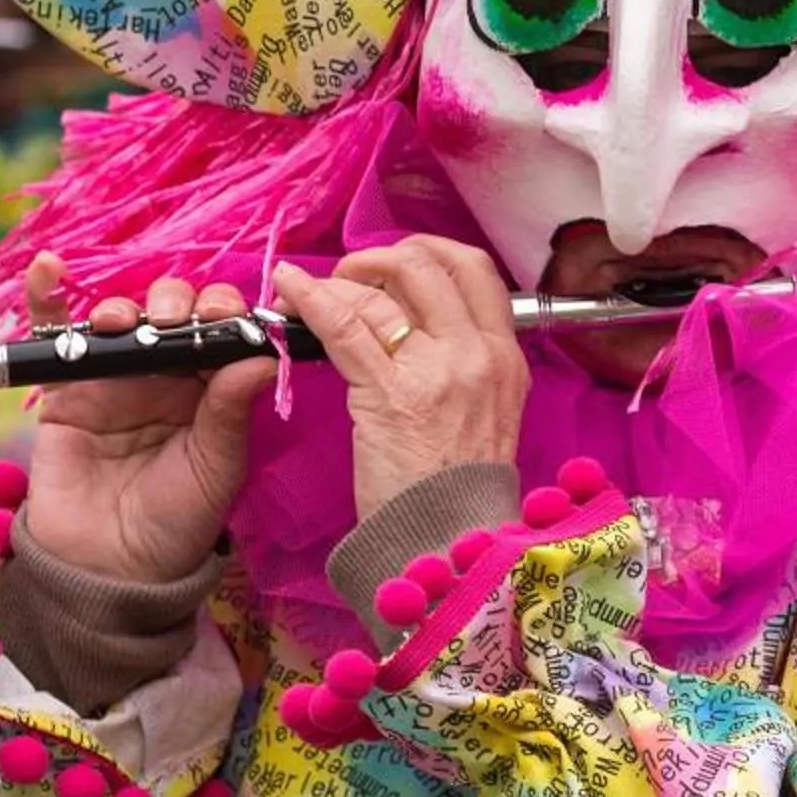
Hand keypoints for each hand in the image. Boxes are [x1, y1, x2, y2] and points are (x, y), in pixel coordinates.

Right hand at [20, 258, 279, 585]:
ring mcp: (113, 374)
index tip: (226, 317)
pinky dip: (47, 295)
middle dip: (177, 303)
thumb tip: (262, 355)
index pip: (219, 328)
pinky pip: (55, 332)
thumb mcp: (217, 465)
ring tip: (125, 323)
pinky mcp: (64, 386)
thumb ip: (232, 409)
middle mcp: (163, 371)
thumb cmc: (177, 520)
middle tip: (176, 321)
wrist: (112, 569)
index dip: (224, 312)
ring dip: (124, 306)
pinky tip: (47, 269)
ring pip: (121, 315)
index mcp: (209, 384)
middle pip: (172, 310)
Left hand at [271, 239, 528, 522]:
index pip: (475, 270)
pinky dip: (312, 298)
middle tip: (353, 278)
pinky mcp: (390, 392)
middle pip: (429, 266)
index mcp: (506, 356)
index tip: (397, 264)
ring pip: (384, 291)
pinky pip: (346, 324)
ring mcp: (438, 370)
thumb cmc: (458, 490)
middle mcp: (479, 353)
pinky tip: (289, 289)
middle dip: (382, 259)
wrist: (450, 544)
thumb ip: (464, 365)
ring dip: (340, 281)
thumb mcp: (487, 414)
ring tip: (312, 292)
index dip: (428, 252)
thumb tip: (414, 323)